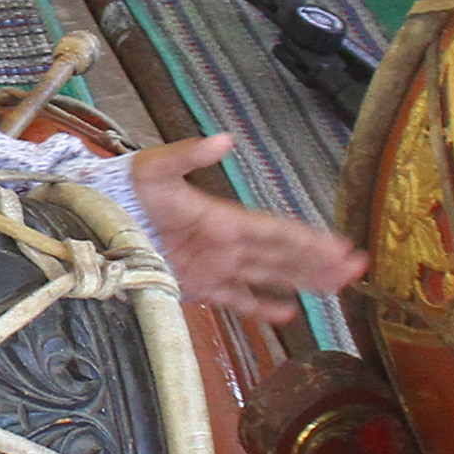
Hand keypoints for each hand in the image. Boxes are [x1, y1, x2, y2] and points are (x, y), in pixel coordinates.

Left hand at [126, 136, 368, 318]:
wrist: (96, 220)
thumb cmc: (126, 189)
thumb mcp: (156, 169)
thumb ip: (190, 154)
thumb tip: (224, 139)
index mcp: (225, 218)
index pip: (278, 232)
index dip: (310, 240)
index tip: (341, 245)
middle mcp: (229, 244)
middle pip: (284, 256)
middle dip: (320, 263)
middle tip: (357, 269)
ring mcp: (216, 267)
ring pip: (269, 277)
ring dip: (303, 282)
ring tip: (337, 287)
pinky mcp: (199, 286)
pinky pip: (236, 299)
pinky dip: (260, 307)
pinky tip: (287, 314)